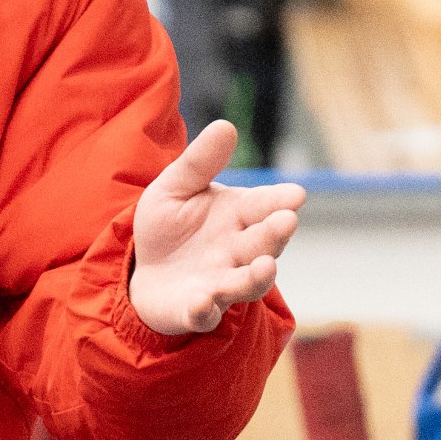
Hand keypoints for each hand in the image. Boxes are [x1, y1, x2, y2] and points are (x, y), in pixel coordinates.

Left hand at [128, 120, 304, 335]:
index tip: (296, 194)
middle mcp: (237, 251)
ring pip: (246, 283)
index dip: (281, 200)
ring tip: (265, 267)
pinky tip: (202, 300)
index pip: (265, 206)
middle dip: (275, 234)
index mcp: (238, 215)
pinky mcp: (196, 310)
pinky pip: (204, 313)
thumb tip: (225, 126)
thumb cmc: (170, 226)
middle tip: (286, 221)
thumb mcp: (176, 187)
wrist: (144, 270)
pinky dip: (204, 309)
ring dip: (256, 277)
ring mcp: (220, 283)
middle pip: (263, 244)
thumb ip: (199, 162)